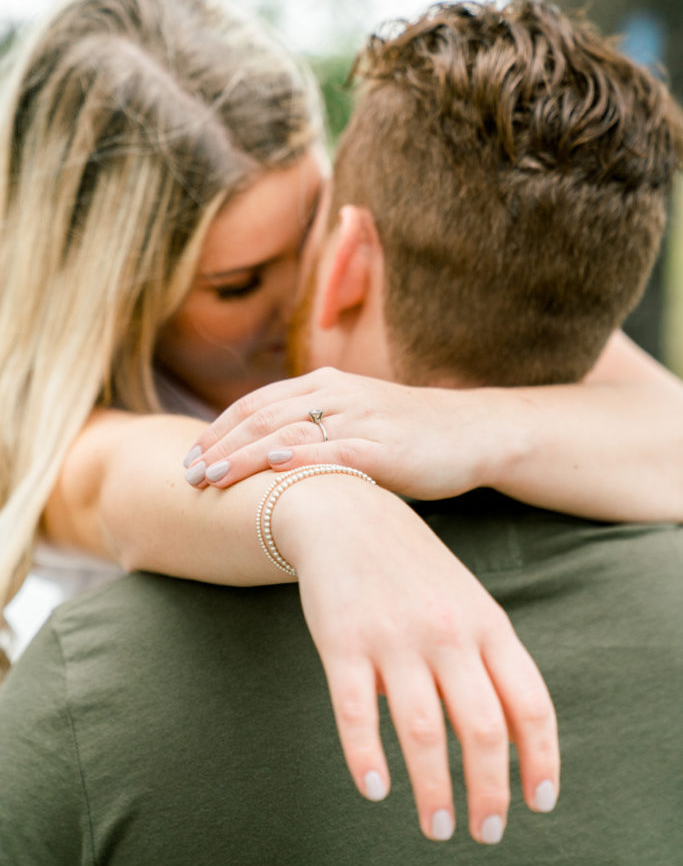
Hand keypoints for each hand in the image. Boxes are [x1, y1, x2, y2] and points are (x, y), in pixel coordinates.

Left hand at [184, 368, 526, 497]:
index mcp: (326, 385)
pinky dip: (301, 459)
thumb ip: (314, 432)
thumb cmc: (409, 435)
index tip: (189, 457)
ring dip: (244, 457)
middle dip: (219, 446)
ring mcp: (362, 418)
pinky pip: (336, 450)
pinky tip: (273, 470)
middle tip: (186, 476)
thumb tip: (268, 461)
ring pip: (289, 431)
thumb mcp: (355, 423)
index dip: (218, 430)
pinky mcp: (386, 446)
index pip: (257, 404)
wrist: (473, 432)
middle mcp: (338, 394)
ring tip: (211, 480)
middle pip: (263, 416)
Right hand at [273, 473, 558, 843]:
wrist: (347, 514)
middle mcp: (448, 633)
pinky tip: (375, 789)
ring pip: (423, 731)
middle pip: (482, 730)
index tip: (539, 803)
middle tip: (485, 832)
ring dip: (434, 791)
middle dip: (490, 793)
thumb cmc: (414, 567)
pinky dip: (366, 757)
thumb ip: (492, 659)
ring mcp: (394, 638)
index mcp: (487, 624)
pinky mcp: (343, 642)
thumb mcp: (468, 601)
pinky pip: (356, 712)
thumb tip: (517, 738)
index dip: (541, 760)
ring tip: (438, 827)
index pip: (530, 704)